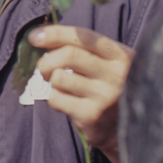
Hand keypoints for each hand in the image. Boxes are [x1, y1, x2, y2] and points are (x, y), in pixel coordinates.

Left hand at [28, 25, 133, 162]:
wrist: (129, 129)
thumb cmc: (108, 86)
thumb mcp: (106, 61)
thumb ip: (81, 47)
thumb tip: (39, 36)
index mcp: (121, 55)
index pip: (83, 36)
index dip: (55, 33)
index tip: (34, 36)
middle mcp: (117, 75)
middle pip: (69, 55)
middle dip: (47, 59)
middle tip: (42, 68)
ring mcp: (105, 97)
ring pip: (59, 77)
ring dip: (51, 80)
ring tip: (60, 85)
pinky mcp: (92, 116)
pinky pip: (56, 99)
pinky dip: (54, 98)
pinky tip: (66, 101)